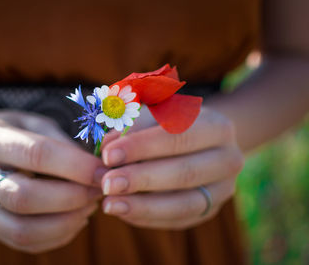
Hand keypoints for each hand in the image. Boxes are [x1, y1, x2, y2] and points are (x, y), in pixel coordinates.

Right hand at [0, 111, 104, 252]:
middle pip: (24, 197)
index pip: (36, 154)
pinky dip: (57, 235)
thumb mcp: (39, 124)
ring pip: (22, 228)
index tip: (104, 171)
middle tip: (99, 191)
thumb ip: (64, 143)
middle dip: (71, 197)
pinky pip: (24, 242)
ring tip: (91, 206)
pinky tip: (76, 219)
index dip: (75, 166)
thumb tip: (98, 168)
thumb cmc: (20, 133)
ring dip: (66, 222)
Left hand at [100, 107, 243, 229]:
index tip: (108, 155)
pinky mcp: (210, 210)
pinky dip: (148, 217)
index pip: (178, 136)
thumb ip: (131, 128)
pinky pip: (178, 219)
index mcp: (216, 126)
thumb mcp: (154, 115)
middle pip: (185, 172)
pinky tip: (123, 211)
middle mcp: (228, 158)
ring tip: (109, 204)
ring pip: (184, 204)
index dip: (142, 147)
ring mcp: (223, 189)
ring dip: (143, 206)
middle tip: (107, 183)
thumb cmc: (169, 125)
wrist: (200, 144)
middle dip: (141, 179)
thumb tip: (105, 150)